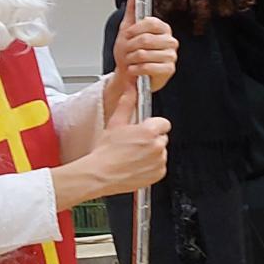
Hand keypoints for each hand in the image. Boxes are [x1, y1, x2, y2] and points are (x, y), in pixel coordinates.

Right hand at [51, 85, 169, 208]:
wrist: (100, 175)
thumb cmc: (106, 152)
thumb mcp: (115, 123)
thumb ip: (127, 104)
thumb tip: (130, 89)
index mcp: (149, 131)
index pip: (163, 123)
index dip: (153, 126)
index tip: (144, 130)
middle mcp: (158, 146)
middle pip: (161, 137)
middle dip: (151, 139)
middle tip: (134, 144)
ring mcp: (159, 161)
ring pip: (161, 152)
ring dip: (151, 153)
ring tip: (133, 155)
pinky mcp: (158, 174)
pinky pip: (160, 167)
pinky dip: (151, 166)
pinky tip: (136, 165)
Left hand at [107, 0, 177, 99]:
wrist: (129, 75)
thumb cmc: (130, 53)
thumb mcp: (128, 28)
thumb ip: (132, 8)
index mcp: (162, 29)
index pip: (151, 23)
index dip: (135, 29)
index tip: (127, 35)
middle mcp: (170, 41)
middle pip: (146, 39)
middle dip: (130, 47)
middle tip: (126, 51)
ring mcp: (171, 56)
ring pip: (145, 54)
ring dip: (131, 59)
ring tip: (130, 61)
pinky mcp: (169, 70)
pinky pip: (149, 67)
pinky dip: (136, 69)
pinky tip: (135, 69)